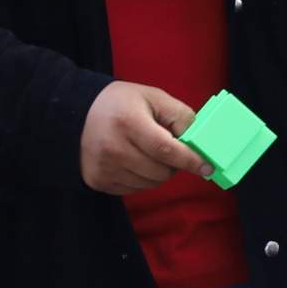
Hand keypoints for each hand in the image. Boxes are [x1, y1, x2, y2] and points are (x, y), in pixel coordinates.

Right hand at [80, 82, 208, 194]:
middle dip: (174, 164)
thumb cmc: (122, 103)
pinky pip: (134, 189)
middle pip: (160, 171)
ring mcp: (103, 168)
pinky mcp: (97, 180)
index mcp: (128, 123)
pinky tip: (135, 161)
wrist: (78, 113)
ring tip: (150, 153)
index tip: (207, 168)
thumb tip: (199, 143)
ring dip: (159, 173)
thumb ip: (180, 117)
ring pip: (150, 184)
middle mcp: (113, 148)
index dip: (190, 160)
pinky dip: (143, 179)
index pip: (166, 150)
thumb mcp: (154, 97)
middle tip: (171, 150)